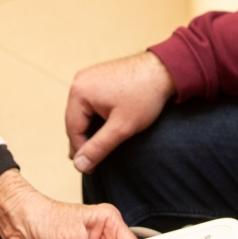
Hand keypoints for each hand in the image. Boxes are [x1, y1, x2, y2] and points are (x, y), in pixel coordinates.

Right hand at [65, 51, 175, 173]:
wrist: (165, 69)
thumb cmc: (145, 95)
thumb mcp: (121, 127)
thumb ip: (98, 148)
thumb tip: (79, 165)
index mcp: (79, 91)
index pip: (73, 129)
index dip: (81, 152)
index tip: (90, 168)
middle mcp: (79, 81)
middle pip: (76, 119)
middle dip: (84, 140)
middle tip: (92, 162)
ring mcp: (89, 77)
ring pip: (83, 111)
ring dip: (90, 128)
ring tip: (97, 147)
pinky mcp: (99, 77)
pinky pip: (90, 102)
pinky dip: (95, 116)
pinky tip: (104, 127)